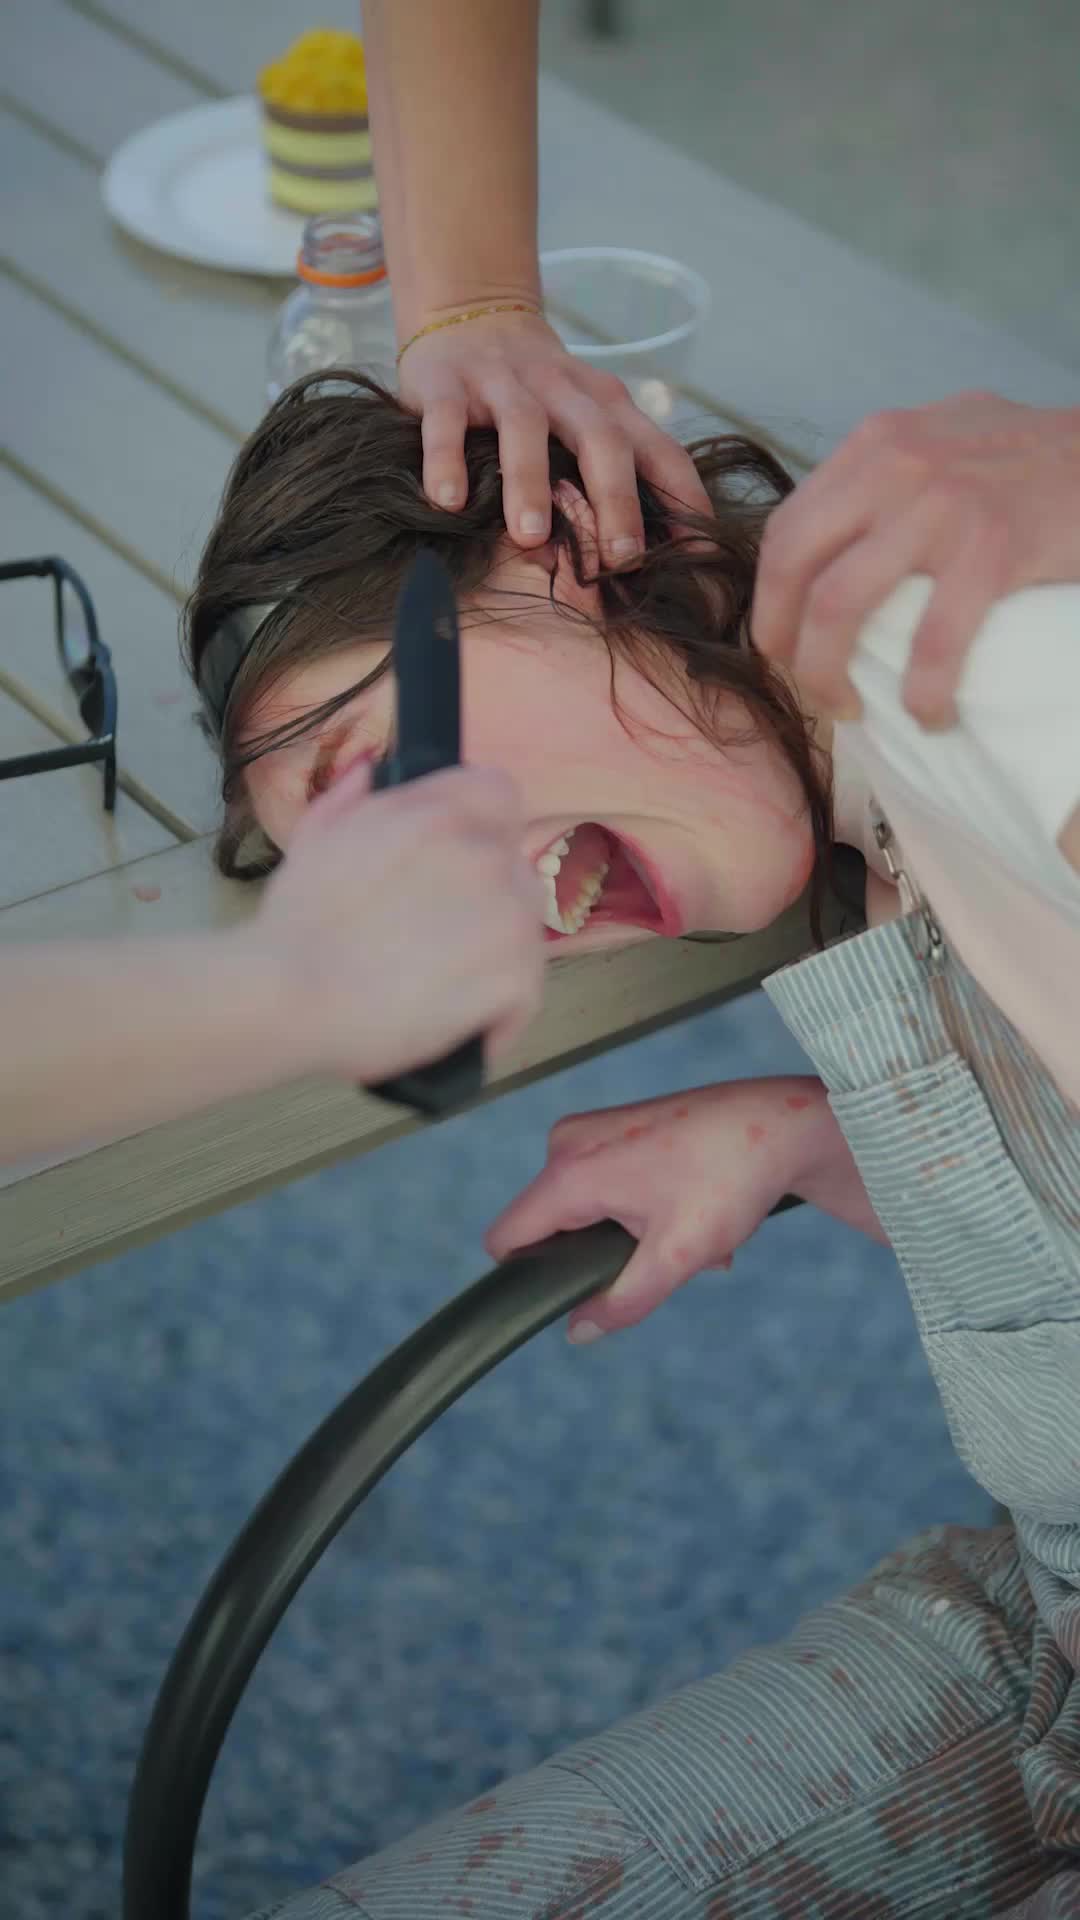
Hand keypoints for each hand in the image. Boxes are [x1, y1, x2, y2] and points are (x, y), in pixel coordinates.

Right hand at [255, 761, 544, 1085]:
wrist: (286, 996)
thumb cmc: (293, 924)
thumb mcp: (315, 836)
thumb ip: (354, 797)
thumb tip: (373, 768)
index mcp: (437, 813)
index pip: (499, 794)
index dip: (482, 831)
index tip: (459, 866)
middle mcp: (481, 854)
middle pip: (515, 870)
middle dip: (486, 902)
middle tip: (435, 941)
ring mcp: (505, 916)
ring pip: (525, 933)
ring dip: (494, 959)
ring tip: (441, 989)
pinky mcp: (513, 976)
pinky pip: (525, 995)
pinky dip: (498, 1018)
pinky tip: (458, 1029)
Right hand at [398, 309, 710, 569]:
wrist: (471, 313)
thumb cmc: (535, 395)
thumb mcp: (580, 425)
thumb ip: (596, 488)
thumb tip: (609, 571)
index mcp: (608, 405)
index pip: (661, 452)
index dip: (683, 501)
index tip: (693, 558)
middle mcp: (563, 389)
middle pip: (601, 440)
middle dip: (617, 501)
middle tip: (620, 559)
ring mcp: (504, 383)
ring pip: (525, 428)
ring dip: (531, 484)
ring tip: (530, 539)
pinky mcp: (447, 384)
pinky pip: (448, 422)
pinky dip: (448, 460)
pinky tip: (449, 502)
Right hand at [485, 1077, 856, 1342]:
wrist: (781, 1122)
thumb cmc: (731, 1177)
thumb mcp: (678, 1255)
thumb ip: (623, 1301)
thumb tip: (579, 1330)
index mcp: (571, 1172)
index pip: (506, 1238)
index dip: (526, 1275)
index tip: (572, 1290)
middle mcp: (567, 1143)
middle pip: (548, 1226)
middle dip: (595, 1253)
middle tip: (659, 1253)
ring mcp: (590, 1129)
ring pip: (581, 1206)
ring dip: (626, 1232)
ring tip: (683, 1229)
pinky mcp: (612, 1125)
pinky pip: (600, 1181)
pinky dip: (637, 1205)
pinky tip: (688, 1208)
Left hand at [752, 391, 1079, 727]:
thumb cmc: (1034, 461)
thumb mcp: (944, 442)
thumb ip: (885, 480)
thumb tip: (832, 551)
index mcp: (876, 444)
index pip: (786, 528)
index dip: (770, 600)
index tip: (782, 648)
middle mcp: (895, 464)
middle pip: (794, 567)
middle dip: (784, 643)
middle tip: (807, 689)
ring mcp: (941, 504)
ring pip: (839, 604)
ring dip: (830, 674)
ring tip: (850, 709)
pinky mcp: (993, 548)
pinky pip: (932, 641)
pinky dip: (922, 693)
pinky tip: (931, 715)